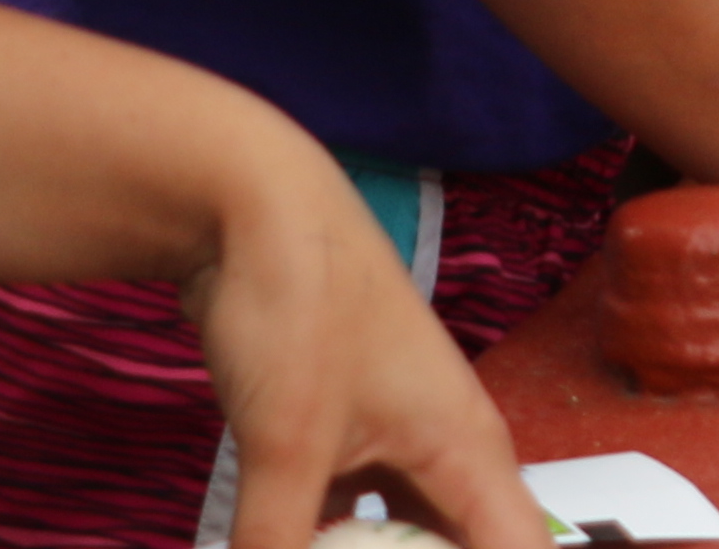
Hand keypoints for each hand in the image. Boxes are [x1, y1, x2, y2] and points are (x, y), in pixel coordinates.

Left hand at [174, 128, 540, 545]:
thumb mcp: (288, 444)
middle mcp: (448, 451)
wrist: (249, 205)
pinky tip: (291, 548)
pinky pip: (352, 519)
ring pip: (403, 539)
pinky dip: (329, 546)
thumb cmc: (300, 306)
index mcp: (469, 450)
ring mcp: (394, 441)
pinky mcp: (340, 435)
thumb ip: (280, 545)